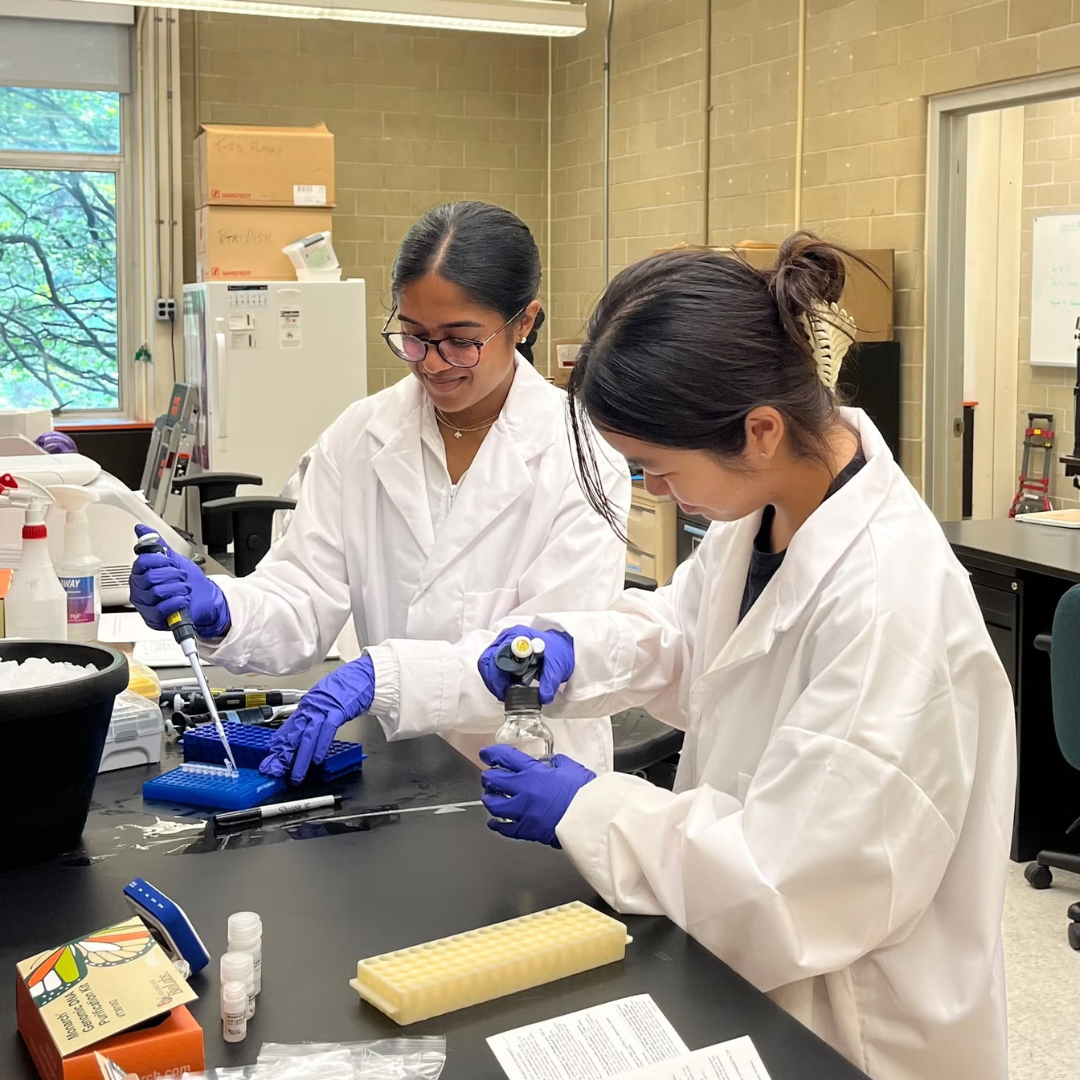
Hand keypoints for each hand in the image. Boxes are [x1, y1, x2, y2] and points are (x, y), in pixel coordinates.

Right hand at [129, 524, 229, 637]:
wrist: (205, 600)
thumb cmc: (188, 581)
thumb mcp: (173, 559)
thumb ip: (157, 545)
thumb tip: (141, 528)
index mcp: (140, 574)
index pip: (142, 562)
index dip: (161, 561)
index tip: (171, 562)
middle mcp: (139, 590)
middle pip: (150, 577)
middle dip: (172, 575)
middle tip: (181, 577)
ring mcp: (146, 606)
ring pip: (157, 592)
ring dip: (178, 588)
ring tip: (184, 589)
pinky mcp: (155, 619)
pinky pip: (162, 608)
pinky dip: (178, 601)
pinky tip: (183, 599)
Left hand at [260, 655, 374, 782]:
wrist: (363, 675)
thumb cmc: (346, 685)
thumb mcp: (324, 699)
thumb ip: (313, 714)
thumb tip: (302, 730)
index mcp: (307, 705)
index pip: (288, 728)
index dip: (278, 746)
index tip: (270, 759)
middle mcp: (311, 707)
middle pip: (294, 734)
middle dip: (283, 755)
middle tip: (274, 771)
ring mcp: (324, 709)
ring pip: (308, 736)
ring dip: (301, 758)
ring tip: (297, 775)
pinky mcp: (338, 711)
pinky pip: (327, 731)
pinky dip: (321, 746)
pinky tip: (317, 759)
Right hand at [477, 626, 574, 704]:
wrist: (562, 648)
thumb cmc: (558, 651)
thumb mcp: (556, 666)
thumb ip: (550, 682)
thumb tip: (543, 697)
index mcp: (518, 636)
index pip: (496, 656)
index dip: (497, 676)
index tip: (505, 690)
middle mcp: (507, 639)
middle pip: (488, 661)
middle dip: (494, 681)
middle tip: (504, 694)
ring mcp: (504, 646)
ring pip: (488, 666)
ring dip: (496, 681)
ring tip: (508, 692)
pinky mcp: (504, 654)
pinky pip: (494, 668)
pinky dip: (499, 680)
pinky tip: (510, 686)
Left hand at [479, 745, 594, 846]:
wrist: (590, 819)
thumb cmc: (584, 793)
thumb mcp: (570, 767)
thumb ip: (556, 763)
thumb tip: (552, 763)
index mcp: (533, 772)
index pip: (505, 758)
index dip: (492, 754)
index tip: (486, 753)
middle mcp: (523, 790)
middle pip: (494, 780)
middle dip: (488, 777)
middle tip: (489, 776)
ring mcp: (523, 811)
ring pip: (493, 804)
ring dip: (489, 799)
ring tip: (490, 797)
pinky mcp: (527, 830)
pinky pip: (504, 828)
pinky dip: (497, 824)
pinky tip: (494, 822)